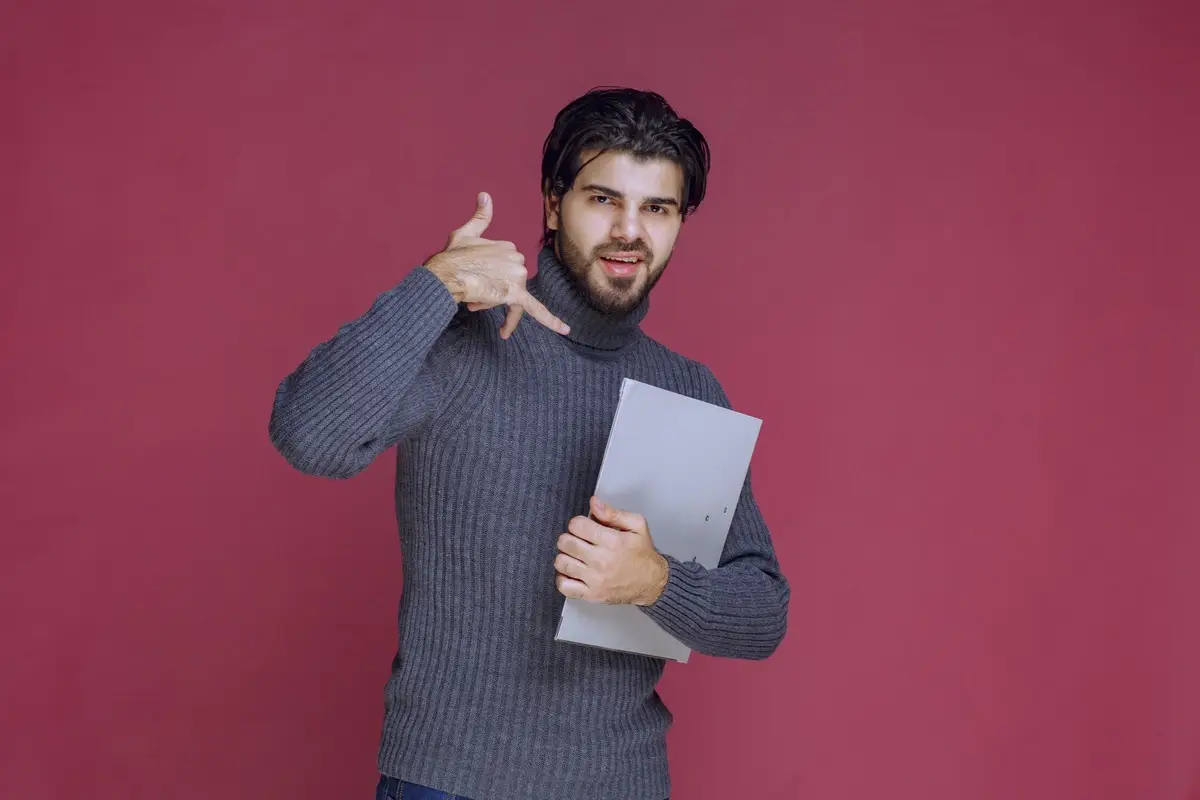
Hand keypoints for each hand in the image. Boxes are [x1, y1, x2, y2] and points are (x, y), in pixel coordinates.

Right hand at [424, 192, 569, 338]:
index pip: (505, 267)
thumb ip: (480, 216)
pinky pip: (537, 310)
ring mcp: (518, 277)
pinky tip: (565, 330)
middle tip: (471, 290)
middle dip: (491, 291)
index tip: (474, 278)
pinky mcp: (515, 294)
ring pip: (512, 297)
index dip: (488, 275)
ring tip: (475, 301)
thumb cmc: (452, 256)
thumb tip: (485, 195)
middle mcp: (517, 260)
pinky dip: (551, 321)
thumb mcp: (466, 232)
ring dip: (493, 302)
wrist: (447, 274)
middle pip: (510, 283)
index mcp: (509, 247)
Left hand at [555, 496, 668, 605]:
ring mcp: (595, 580)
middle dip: (569, 537)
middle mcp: (602, 561)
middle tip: (578, 540)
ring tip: (575, 556)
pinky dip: (564, 578)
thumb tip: (594, 503)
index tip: (583, 527)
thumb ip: (613, 513)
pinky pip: (564, 586)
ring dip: (565, 556)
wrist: (652, 583)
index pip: (577, 525)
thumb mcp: (637, 525)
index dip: (578, 523)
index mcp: (612, 541)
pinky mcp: (592, 595)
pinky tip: (573, 572)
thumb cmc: (643, 554)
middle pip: (566, 542)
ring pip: (561, 563)